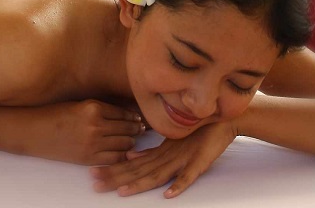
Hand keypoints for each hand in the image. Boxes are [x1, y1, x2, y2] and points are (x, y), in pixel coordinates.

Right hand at [42, 100, 145, 165]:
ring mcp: (92, 143)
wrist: (34, 131)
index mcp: (94, 107)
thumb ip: (101, 108)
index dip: (133, 116)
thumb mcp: (80, 104)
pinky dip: (122, 155)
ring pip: (124, 143)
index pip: (123, 113)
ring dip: (131, 141)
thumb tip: (126, 115)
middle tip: (142, 129)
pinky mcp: (88, 158)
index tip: (139, 118)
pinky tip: (123, 151)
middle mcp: (96, 125)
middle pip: (127, 128)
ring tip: (133, 139)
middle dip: (136, 129)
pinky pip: (114, 158)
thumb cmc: (55, 114)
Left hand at [90, 122, 235, 197]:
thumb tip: (129, 154)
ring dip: (140, 183)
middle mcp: (166, 155)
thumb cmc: (196, 131)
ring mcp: (182, 160)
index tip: (93, 173)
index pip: (132, 163)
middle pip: (138, 170)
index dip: (113, 169)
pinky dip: (178, 185)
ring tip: (122, 192)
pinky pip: (188, 177)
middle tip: (95, 184)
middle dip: (116, 177)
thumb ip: (151, 150)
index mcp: (159, 151)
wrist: (221, 120)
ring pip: (158, 174)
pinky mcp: (199, 163)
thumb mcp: (170, 141)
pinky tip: (168, 194)